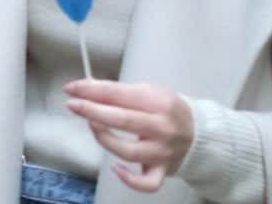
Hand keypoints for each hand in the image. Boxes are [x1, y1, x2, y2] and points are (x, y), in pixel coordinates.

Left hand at [64, 79, 193, 192]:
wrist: (199, 133)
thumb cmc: (167, 109)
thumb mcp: (148, 91)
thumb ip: (118, 91)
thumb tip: (86, 88)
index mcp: (158, 102)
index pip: (119, 94)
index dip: (91, 91)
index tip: (72, 89)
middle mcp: (162, 127)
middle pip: (123, 120)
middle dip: (92, 111)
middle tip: (73, 105)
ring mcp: (162, 151)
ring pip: (129, 151)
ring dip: (105, 139)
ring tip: (93, 127)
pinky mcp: (162, 170)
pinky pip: (147, 182)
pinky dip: (130, 179)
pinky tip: (115, 168)